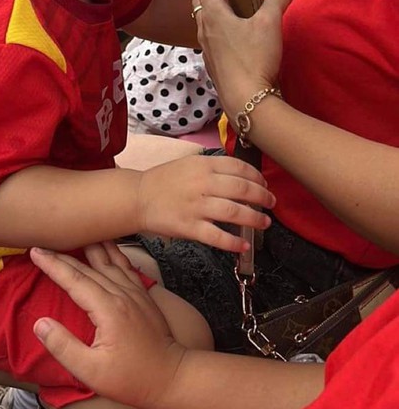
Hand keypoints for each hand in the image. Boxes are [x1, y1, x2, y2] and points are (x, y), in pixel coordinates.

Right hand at [31, 242, 186, 408]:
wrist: (172, 377)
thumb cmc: (130, 379)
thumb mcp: (91, 372)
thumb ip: (63, 346)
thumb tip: (40, 323)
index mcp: (108, 309)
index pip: (74, 279)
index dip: (52, 264)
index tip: (35, 251)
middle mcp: (122, 294)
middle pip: (88, 267)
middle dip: (62, 255)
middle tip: (42, 244)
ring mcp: (135, 292)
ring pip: (108, 260)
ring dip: (89, 246)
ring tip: (73, 233)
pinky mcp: (143, 295)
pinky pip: (125, 265)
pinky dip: (112, 251)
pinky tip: (107, 245)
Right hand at [138, 153, 274, 251]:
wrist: (137, 197)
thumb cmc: (163, 180)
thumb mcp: (188, 163)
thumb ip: (212, 167)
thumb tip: (240, 176)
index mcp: (202, 165)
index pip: (238, 167)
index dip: (257, 177)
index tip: (264, 184)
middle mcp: (202, 184)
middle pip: (242, 189)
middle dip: (262, 197)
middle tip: (270, 203)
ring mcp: (196, 206)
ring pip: (234, 212)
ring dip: (254, 219)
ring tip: (264, 223)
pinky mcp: (190, 227)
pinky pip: (217, 237)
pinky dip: (233, 242)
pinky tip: (244, 245)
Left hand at [193, 0, 294, 118]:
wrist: (245, 99)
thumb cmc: (253, 58)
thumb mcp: (270, 23)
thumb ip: (277, 0)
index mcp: (213, 16)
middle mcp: (204, 31)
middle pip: (199, 4)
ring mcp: (207, 50)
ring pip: (202, 23)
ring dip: (210, 11)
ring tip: (223, 8)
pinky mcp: (213, 65)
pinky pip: (210, 40)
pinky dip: (216, 31)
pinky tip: (231, 37)